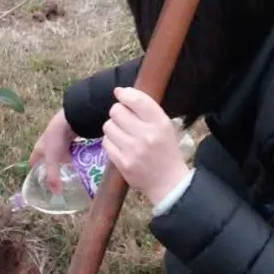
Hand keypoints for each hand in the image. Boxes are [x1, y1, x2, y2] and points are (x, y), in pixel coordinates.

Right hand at [29, 108, 76, 192]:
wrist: (70, 119)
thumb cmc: (57, 138)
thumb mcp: (53, 159)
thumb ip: (53, 176)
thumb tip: (55, 194)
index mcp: (39, 148)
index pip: (33, 161)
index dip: (34, 170)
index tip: (37, 179)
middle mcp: (47, 143)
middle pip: (47, 158)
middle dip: (52, 166)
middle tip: (59, 177)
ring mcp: (58, 139)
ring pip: (60, 153)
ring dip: (64, 160)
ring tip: (71, 170)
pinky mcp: (69, 136)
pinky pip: (70, 148)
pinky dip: (73, 154)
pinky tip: (79, 159)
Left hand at [102, 87, 188, 204]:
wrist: (168, 182)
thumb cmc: (165, 149)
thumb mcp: (165, 125)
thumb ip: (146, 109)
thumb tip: (120, 91)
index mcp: (160, 123)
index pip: (137, 100)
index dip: (125, 94)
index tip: (121, 93)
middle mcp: (147, 135)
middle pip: (117, 111)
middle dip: (118, 112)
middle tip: (124, 119)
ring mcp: (133, 150)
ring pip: (108, 126)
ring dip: (113, 127)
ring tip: (122, 133)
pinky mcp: (122, 163)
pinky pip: (106, 142)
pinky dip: (111, 141)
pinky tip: (120, 145)